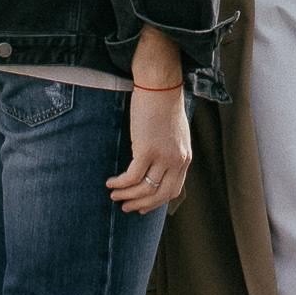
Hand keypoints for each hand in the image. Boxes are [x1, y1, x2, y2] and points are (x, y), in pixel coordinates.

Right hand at [106, 84, 191, 211]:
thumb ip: (171, 153)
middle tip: (126, 208)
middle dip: (141, 205)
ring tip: (114, 196)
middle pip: (159, 195)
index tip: (142, 207)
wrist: (160, 86)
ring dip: (127, 196)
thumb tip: (156, 168)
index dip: (156, 202)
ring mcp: (163, 156)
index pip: (173, 190)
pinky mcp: (147, 149)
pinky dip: (120, 183)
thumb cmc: (164, 105)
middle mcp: (177, 160)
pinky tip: (111, 183)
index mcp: (185, 157)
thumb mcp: (175, 134)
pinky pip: (131, 176)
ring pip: (144, 188)